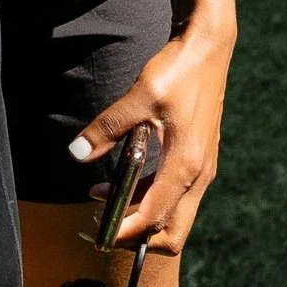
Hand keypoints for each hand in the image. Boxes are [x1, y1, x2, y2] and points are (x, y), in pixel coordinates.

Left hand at [66, 23, 232, 258]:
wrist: (208, 48)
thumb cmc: (177, 71)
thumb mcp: (138, 97)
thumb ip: (107, 128)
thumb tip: (78, 154)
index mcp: (186, 165)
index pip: (154, 217)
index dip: (124, 232)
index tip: (97, 234)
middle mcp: (199, 174)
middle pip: (173, 231)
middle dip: (138, 238)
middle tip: (102, 228)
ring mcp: (201, 169)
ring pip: (173, 214)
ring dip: (139, 215)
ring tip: (99, 202)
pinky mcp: (198, 159)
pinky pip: (174, 194)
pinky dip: (148, 197)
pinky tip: (118, 182)